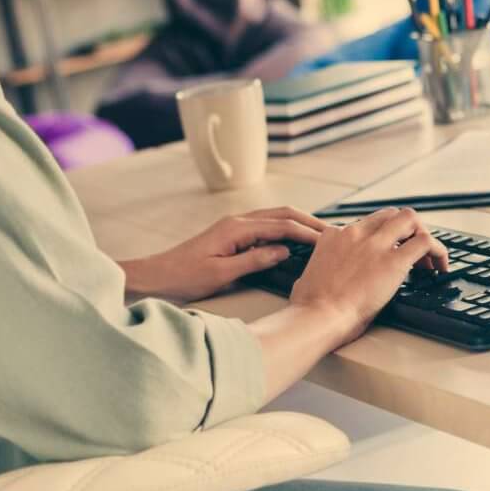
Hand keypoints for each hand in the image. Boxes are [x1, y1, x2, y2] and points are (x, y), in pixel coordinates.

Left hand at [124, 207, 330, 302]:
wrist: (157, 275)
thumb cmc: (184, 276)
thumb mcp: (221, 273)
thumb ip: (254, 260)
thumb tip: (284, 251)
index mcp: (236, 228)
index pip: (281, 225)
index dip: (307, 232)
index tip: (328, 241)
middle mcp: (237, 221)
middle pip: (282, 214)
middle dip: (308, 221)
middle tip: (332, 233)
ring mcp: (234, 225)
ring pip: (274, 217)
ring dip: (297, 222)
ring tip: (319, 234)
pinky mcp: (231, 233)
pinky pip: (265, 225)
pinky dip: (284, 228)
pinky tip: (293, 238)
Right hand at [288, 207, 448, 345]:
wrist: (317, 317)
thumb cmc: (309, 307)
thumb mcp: (309, 277)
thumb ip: (323, 269)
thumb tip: (328, 278)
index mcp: (333, 236)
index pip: (365, 225)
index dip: (381, 238)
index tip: (387, 252)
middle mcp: (355, 233)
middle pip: (390, 215)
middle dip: (405, 230)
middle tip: (412, 251)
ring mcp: (375, 245)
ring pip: (409, 219)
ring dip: (422, 235)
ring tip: (429, 259)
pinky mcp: (394, 261)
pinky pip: (425, 242)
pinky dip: (438, 251)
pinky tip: (440, 267)